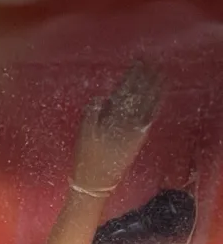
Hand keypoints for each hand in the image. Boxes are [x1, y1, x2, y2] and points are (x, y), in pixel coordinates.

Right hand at [72, 63, 160, 192]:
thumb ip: (92, 113)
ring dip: (154, 87)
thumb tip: (102, 98)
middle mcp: (124, 121)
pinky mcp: (139, 138)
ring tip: (160, 72)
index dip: (132, 74)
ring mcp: (134, 129)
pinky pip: (149, 117)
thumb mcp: (83, 134)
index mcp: (108, 117)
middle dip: (145, 76)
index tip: (138, 61)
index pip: (123, 89)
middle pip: (137, 93)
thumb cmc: (85, 159)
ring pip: (146, 102)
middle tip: (152, 60)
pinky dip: (156, 104)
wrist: (95, 183)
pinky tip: (160, 94)